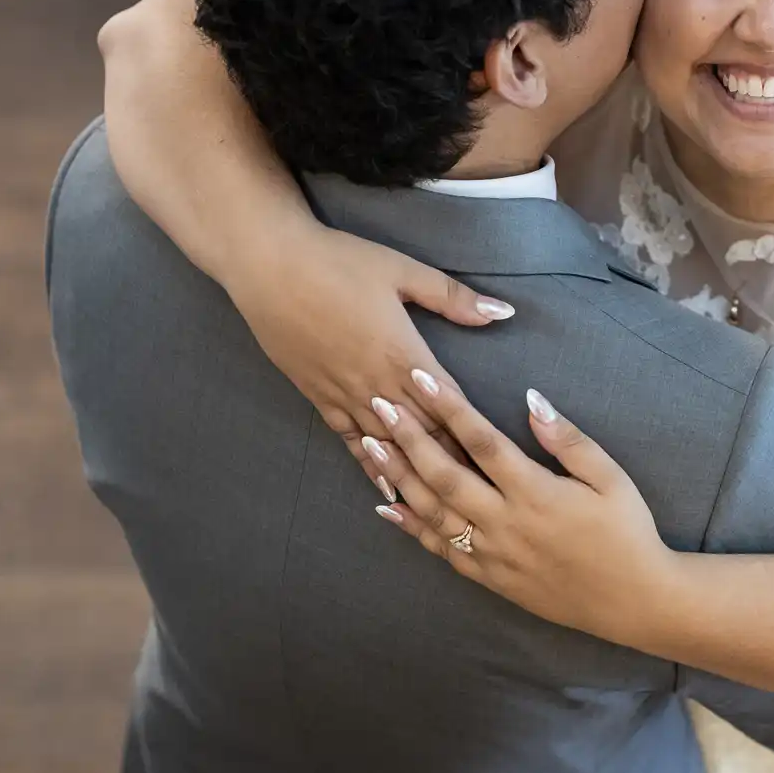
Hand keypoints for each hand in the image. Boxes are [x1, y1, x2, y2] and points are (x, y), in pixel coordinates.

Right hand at [222, 221, 514, 497]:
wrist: (269, 265)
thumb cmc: (340, 261)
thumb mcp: (404, 271)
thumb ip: (454, 298)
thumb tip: (504, 311)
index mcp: (405, 355)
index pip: (450, 408)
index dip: (476, 439)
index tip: (502, 468)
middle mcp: (377, 384)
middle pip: (424, 436)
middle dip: (453, 467)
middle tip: (483, 501)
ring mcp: (345, 394)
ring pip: (388, 447)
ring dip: (415, 476)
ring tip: (444, 510)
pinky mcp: (318, 397)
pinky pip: (351, 441)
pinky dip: (371, 468)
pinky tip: (386, 491)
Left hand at [367, 372, 677, 648]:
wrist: (634, 601)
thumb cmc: (627, 532)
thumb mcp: (611, 478)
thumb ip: (568, 440)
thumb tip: (532, 399)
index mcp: (536, 493)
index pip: (482, 441)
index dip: (448, 407)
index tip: (419, 379)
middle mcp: (506, 523)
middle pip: (444, 474)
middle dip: (407, 437)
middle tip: (377, 404)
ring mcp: (493, 554)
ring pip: (433, 512)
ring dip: (399, 476)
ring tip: (370, 444)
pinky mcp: (490, 578)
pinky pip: (441, 550)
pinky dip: (410, 528)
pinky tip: (385, 506)